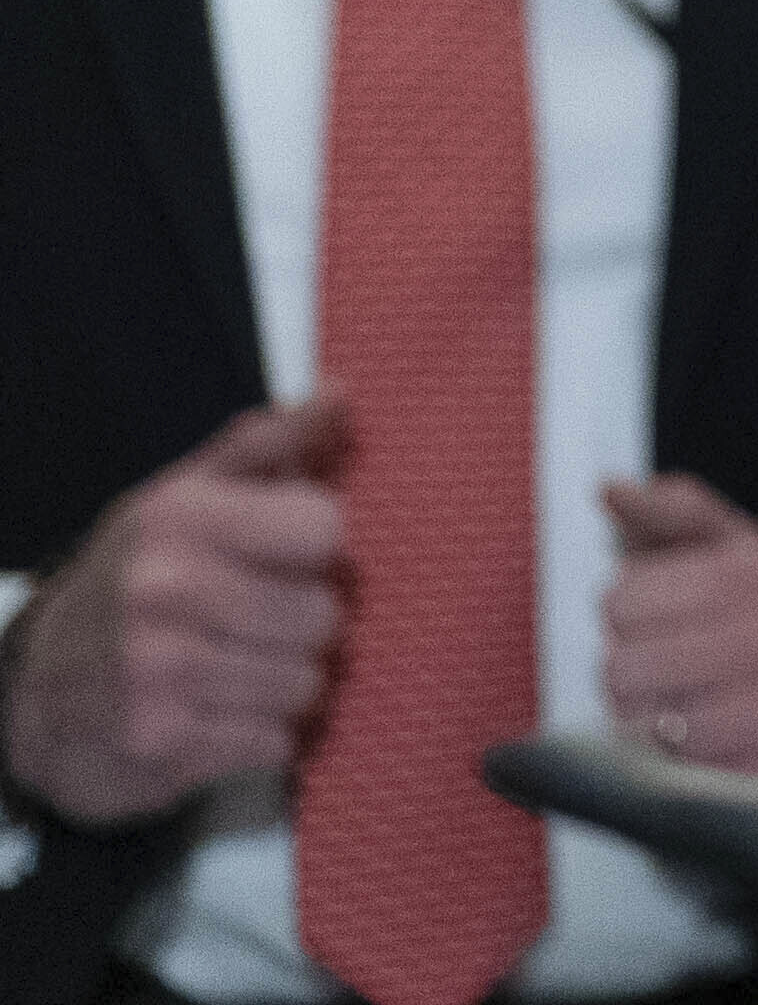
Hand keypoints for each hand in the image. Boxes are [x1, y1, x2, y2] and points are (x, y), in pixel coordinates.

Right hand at [1, 398, 350, 826]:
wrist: (32, 693)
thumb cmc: (133, 584)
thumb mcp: (182, 499)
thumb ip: (266, 446)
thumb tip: (340, 395)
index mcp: (180, 520)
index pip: (324, 528)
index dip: (314, 550)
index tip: (280, 558)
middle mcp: (165, 593)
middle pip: (324, 616)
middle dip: (302, 627)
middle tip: (255, 626)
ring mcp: (158, 673)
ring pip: (307, 684)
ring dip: (284, 686)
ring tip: (233, 671)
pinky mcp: (161, 746)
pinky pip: (276, 743)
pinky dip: (258, 737)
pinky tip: (215, 717)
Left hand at [595, 477, 757, 806]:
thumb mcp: (742, 557)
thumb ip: (675, 518)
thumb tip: (612, 489)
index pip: (621, 597)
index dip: (630, 617)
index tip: (666, 624)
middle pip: (621, 665)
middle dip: (638, 678)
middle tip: (678, 676)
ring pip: (640, 722)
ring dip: (653, 726)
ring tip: (693, 711)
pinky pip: (674, 772)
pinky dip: (677, 768)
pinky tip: (709, 748)